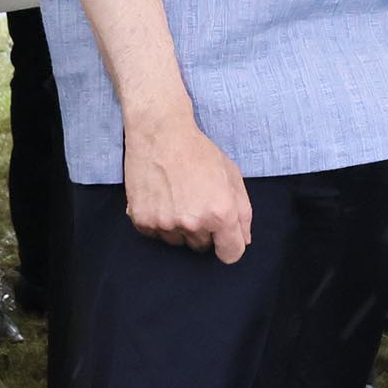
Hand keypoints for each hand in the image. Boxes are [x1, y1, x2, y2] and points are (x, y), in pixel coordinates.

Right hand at [122, 109, 253, 261]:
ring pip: (178, 242)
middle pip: (202, 247)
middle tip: (196, 202)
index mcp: (221, 212)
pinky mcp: (143, 221)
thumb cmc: (198, 151)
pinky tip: (160, 197)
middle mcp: (193, 223)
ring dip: (179, 228)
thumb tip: (244, 240)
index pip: (231, 254)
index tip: (223, 236)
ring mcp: (166, 224)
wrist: (160, 133)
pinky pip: (155, 235)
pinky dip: (158, 221)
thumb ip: (243, 211)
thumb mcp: (232, 175)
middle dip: (203, 230)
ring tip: (176, 197)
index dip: (229, 245)